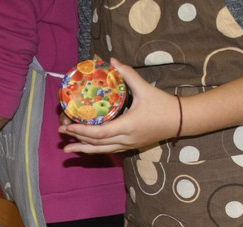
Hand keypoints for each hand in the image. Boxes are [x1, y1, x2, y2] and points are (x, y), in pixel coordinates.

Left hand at [58, 58, 179, 153]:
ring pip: (102, 150)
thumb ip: (127, 73)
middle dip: (77, 139)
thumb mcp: (145, 88)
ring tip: (67, 148)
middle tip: (61, 133)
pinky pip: (109, 150)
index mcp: (128, 125)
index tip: (67, 126)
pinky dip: (95, 149)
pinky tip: (85, 147)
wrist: (181, 121)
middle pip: (97, 144)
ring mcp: (128, 145)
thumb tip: (111, 60)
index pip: (100, 132)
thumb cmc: (163, 104)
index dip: (82, 131)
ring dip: (84, 149)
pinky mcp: (130, 146)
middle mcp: (126, 139)